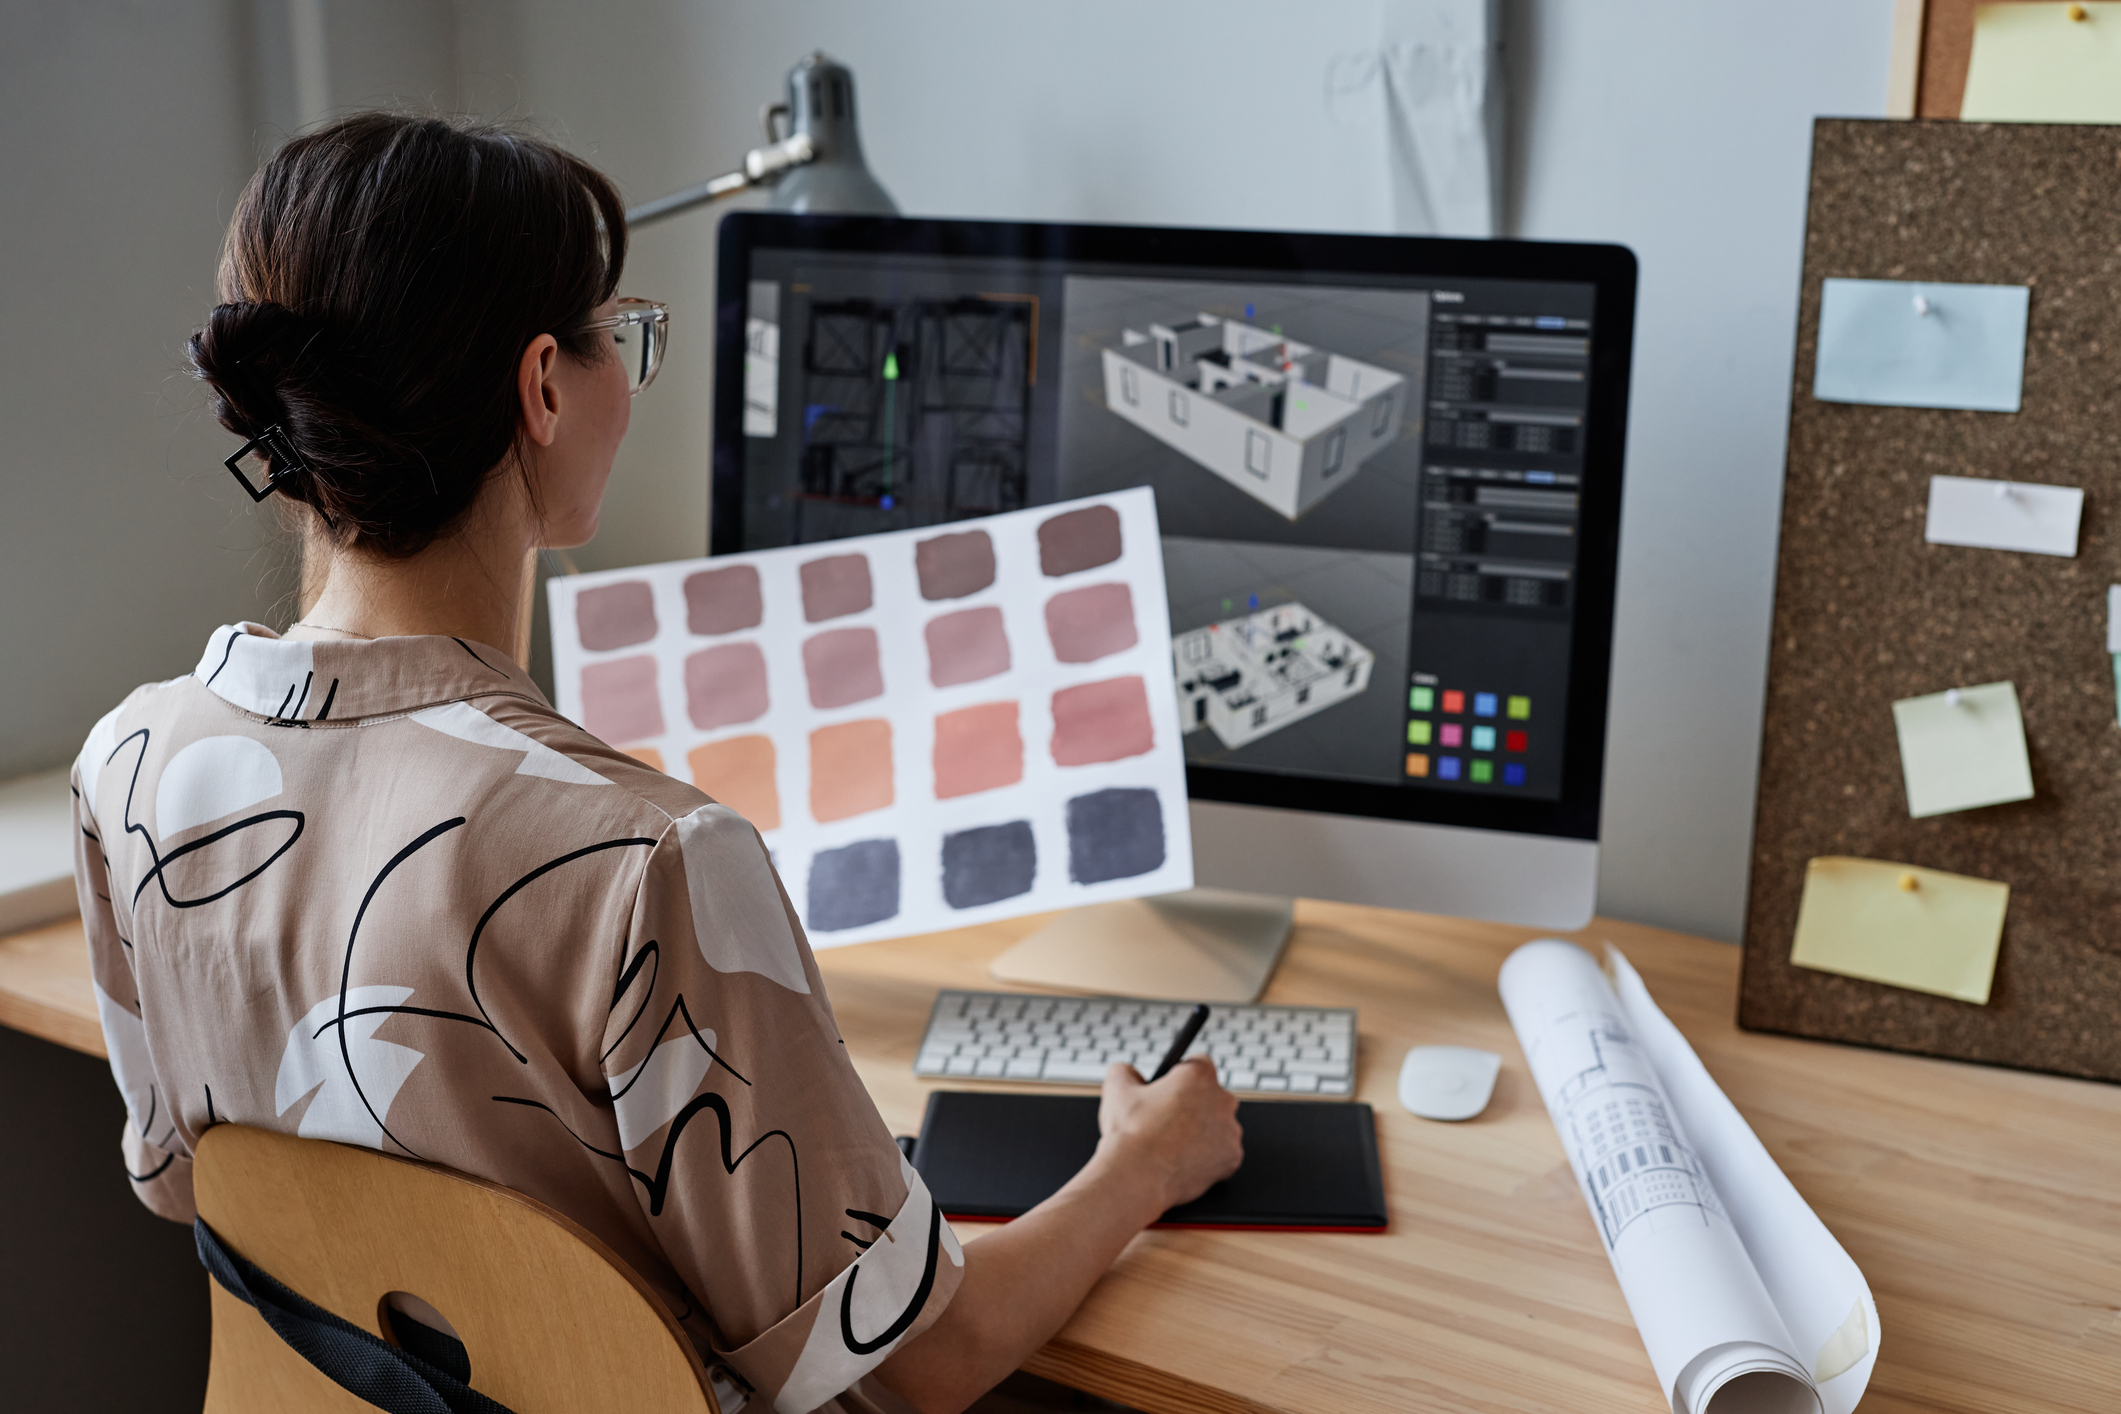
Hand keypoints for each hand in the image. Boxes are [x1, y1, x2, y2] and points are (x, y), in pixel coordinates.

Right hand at [1093, 1057, 1242, 1212]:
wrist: (1138, 1177)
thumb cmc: (1130, 1134)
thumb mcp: (1117, 1088)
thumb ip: (1126, 1071)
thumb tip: (1129, 1072)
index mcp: (1199, 1076)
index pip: (1199, 1063)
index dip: (1181, 1075)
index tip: (1171, 1088)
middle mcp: (1222, 1100)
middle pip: (1212, 1096)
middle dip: (1194, 1105)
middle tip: (1168, 1120)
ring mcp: (1231, 1131)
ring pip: (1219, 1126)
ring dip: (1202, 1132)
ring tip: (1173, 1144)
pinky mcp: (1232, 1158)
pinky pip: (1222, 1153)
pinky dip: (1208, 1158)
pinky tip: (1184, 1160)